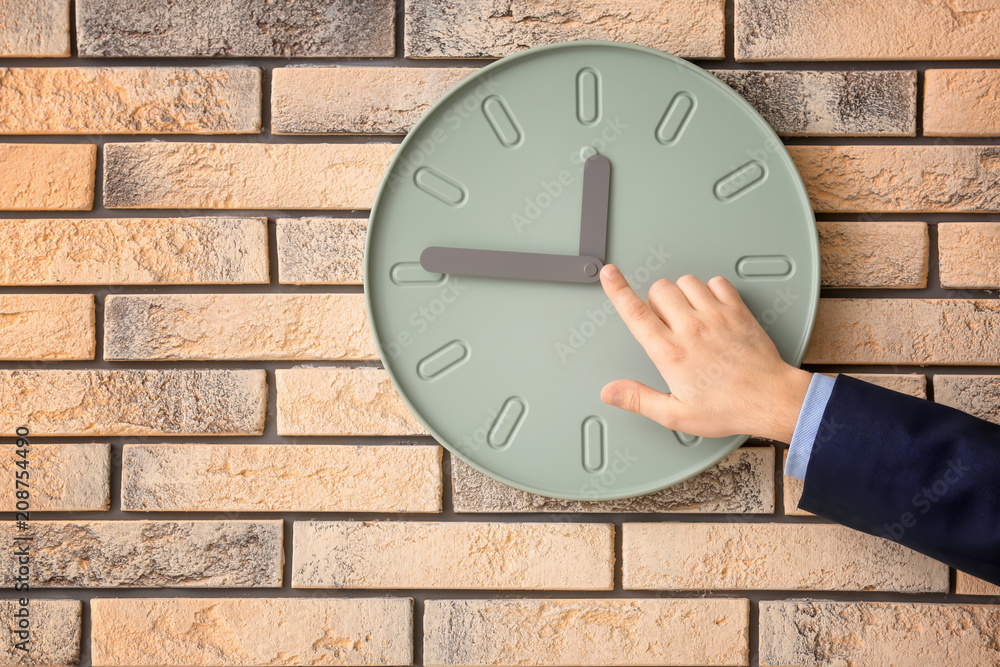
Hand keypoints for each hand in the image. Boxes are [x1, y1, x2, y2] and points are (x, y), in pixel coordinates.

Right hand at [598, 264, 811, 442]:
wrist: (770, 399)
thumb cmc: (728, 407)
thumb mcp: (676, 413)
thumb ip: (639, 399)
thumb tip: (611, 392)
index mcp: (671, 352)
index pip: (635, 313)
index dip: (618, 290)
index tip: (609, 274)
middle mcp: (691, 328)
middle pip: (659, 289)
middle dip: (656, 301)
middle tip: (666, 323)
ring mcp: (716, 316)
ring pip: (686, 281)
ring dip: (682, 294)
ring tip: (689, 316)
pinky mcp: (737, 310)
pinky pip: (716, 282)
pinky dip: (711, 290)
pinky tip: (711, 309)